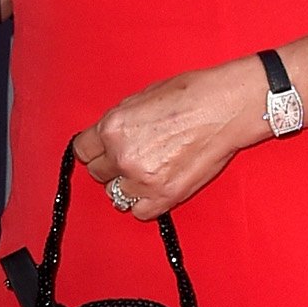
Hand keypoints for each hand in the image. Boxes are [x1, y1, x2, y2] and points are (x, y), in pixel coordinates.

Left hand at [74, 59, 264, 215]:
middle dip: (111, 166)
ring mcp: (143, 179)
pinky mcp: (165, 196)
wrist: (224, 107)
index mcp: (113, 128)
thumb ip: (119, 123)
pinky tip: (155, 186)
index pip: (82, 150)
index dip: (94, 150)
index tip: (102, 151)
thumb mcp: (140, 99)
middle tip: (131, 158)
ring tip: (146, 172)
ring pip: (116, 194)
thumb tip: (108, 138)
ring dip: (127, 185)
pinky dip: (145, 202)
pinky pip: (139, 211)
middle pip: (98, 174)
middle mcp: (122, 156)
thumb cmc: (189, 95)